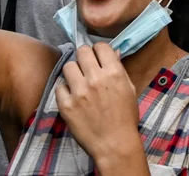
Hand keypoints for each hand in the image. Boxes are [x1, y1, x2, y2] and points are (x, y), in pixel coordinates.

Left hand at [55, 44, 144, 166]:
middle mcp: (95, 78)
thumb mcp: (129, 89)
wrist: (114, 142)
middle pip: (82, 52)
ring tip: (77, 80)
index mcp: (114, 73)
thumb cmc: (125, 116)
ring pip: (68, 66)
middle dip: (84, 56)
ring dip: (73, 71)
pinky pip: (59, 87)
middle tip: (85, 66)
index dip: (99, 50)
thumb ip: (119, 69)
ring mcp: (79, 92)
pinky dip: (65, 90)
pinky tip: (72, 96)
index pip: (100, 46)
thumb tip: (112, 53)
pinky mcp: (65, 105)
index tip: (98, 56)